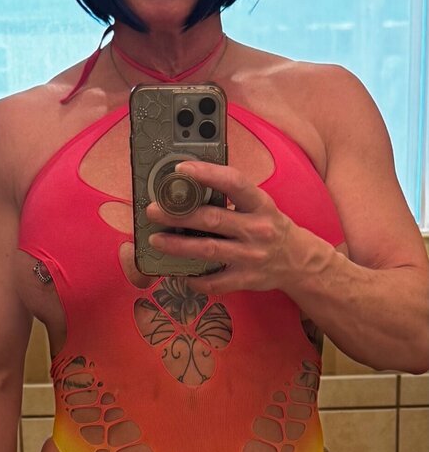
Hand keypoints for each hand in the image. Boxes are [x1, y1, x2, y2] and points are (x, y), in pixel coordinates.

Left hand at [146, 159, 292, 294]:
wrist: (298, 260)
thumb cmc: (270, 226)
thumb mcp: (259, 205)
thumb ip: (231, 196)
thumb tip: (189, 185)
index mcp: (260, 204)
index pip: (233, 182)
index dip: (206, 173)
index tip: (181, 169)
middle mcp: (257, 229)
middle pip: (212, 219)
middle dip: (178, 215)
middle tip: (154, 211)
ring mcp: (251, 257)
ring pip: (208, 250)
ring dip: (178, 245)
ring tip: (156, 240)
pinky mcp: (246, 280)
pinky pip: (214, 282)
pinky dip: (194, 278)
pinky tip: (179, 272)